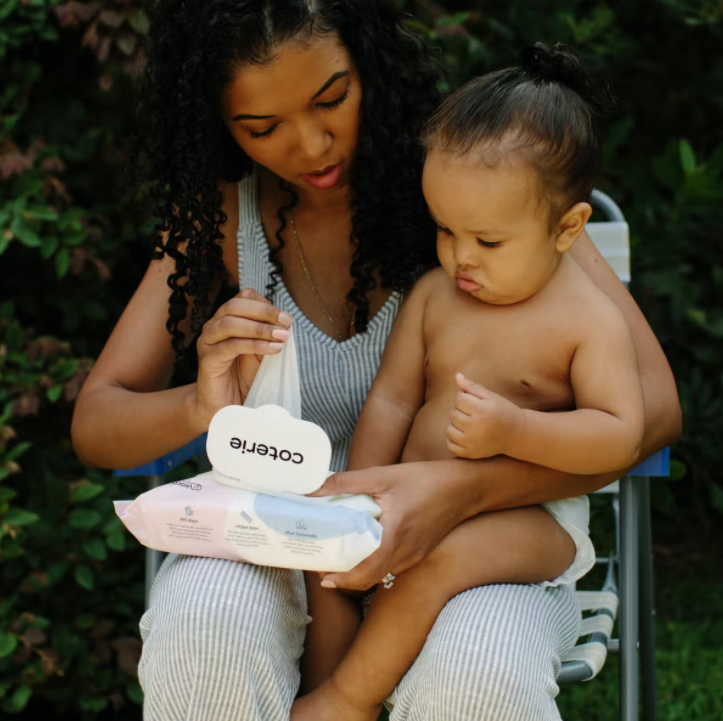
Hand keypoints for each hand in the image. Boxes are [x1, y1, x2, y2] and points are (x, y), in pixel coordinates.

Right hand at [194, 288, 292, 428]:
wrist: (225, 407)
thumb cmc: (244, 378)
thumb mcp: (261, 352)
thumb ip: (268, 335)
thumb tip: (285, 322)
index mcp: (227, 319)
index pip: (243, 298)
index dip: (265, 304)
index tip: (287, 318)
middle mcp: (214, 326)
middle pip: (235, 305)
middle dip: (265, 312)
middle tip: (287, 323)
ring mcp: (208, 341)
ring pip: (231, 323)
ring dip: (261, 328)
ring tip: (282, 337)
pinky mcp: (208, 359)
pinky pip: (231, 345)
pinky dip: (255, 344)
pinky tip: (273, 349)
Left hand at [307, 462, 469, 591]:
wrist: (466, 487)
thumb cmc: (425, 479)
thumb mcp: (383, 475)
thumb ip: (346, 482)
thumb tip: (312, 489)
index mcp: (395, 536)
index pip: (366, 572)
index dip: (342, 580)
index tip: (322, 576)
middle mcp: (406, 553)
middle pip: (370, 578)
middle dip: (345, 578)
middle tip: (325, 566)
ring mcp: (415, 556)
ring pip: (382, 573)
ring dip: (360, 570)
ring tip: (340, 555)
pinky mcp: (421, 552)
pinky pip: (393, 565)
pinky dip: (376, 562)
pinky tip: (367, 545)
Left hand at [446, 373, 522, 458]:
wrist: (516, 434)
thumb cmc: (503, 411)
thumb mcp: (491, 396)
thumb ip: (472, 386)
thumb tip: (456, 376)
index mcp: (482, 410)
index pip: (458, 399)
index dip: (463, 398)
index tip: (473, 402)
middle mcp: (476, 427)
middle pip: (453, 414)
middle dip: (460, 411)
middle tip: (472, 413)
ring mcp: (472, 442)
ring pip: (449, 429)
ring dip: (454, 425)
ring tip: (467, 423)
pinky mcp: (470, 453)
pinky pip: (450, 445)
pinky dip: (453, 439)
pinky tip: (463, 434)